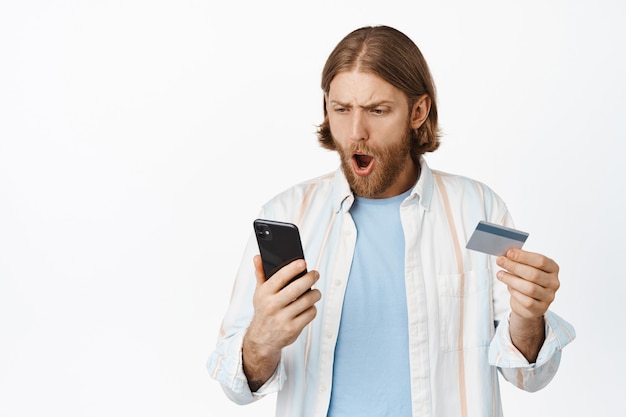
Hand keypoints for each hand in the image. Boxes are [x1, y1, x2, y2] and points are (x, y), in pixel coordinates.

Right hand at [242, 255, 320, 390]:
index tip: (303, 262)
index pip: (280, 277)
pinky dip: (312, 308)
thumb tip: (258, 257)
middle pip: (297, 288)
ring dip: (315, 293)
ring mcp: (283, 318)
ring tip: (315, 291)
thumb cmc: (264, 310)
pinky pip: (310, 313)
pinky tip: (309, 306)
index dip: (293, 268)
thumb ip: (260, 274)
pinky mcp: (292, 329)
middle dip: (310, 278)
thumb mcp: (259, 293)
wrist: (262, 339)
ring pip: (307, 300)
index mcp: (264, 294)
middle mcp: (272, 306)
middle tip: (315, 274)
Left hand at [496, 248, 559, 361]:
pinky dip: (515, 293)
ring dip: (511, 280)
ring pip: (529, 288)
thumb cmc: (525, 280)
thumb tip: (506, 254)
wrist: (526, 302)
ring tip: (500, 274)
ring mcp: (549, 297)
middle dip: (514, 266)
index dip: (524, 256)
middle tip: (500, 261)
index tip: (509, 253)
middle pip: (534, 274)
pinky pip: (526, 301)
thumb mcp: (524, 267)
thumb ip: (518, 260)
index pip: (541, 261)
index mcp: (553, 269)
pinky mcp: (540, 308)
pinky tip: (509, 287)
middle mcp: (554, 283)